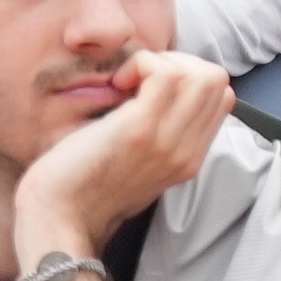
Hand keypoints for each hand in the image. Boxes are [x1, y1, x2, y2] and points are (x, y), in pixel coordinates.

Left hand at [11, 49, 231, 280]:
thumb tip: (156, 90)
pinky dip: (142, 63)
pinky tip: (118, 82)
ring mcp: (167, 141)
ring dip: (160, 62)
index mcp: (188, 160)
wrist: (58, 218)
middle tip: (139, 79)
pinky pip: (164, 72)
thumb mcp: (138, 166)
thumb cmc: (85, 187)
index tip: (150, 87)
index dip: (188, 76)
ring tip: (127, 81)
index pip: (222, 96)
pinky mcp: (140, 129)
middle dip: (178, 62)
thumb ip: (161, 137)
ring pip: (201, 73)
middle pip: (217, 80)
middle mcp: (186, 152)